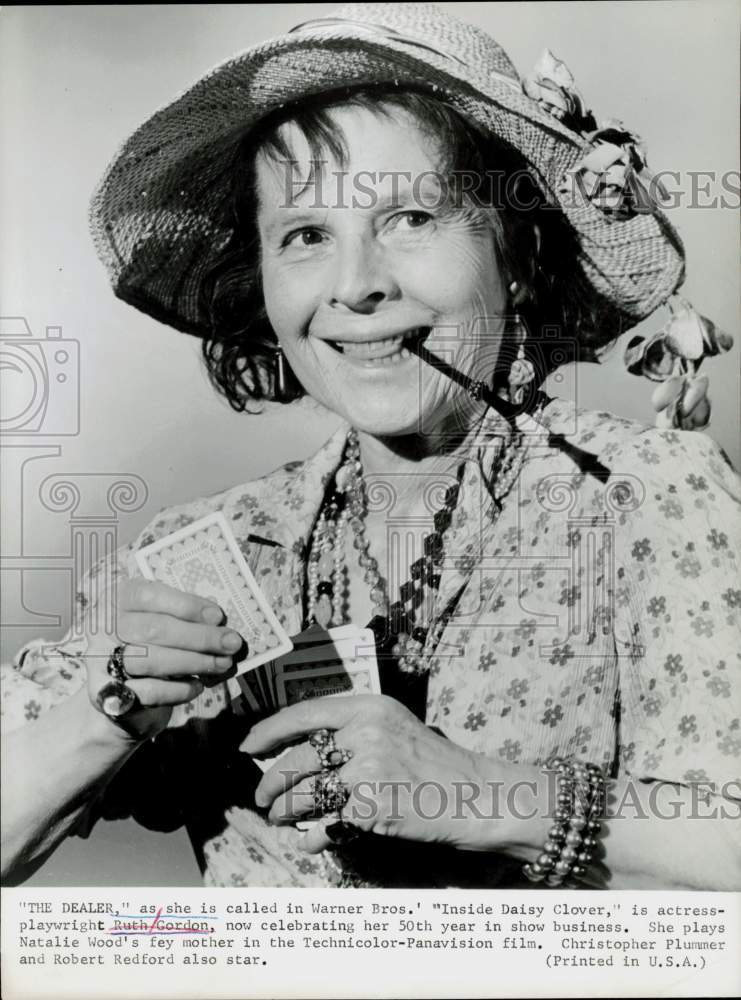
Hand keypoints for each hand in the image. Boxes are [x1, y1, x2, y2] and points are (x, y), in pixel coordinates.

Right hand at [85, 578, 243, 740]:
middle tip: (231, 643)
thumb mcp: (159, 620)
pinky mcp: (105, 694)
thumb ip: (180, 616)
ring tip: (222, 663)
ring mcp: (99, 662)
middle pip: (154, 629)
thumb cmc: (150, 644)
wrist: (122, 691)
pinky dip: (178, 689)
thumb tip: (219, 624)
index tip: (218, 616)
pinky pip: (148, 691)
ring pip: (151, 660)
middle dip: (199, 637)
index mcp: (117, 599)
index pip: (148, 595)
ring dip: (194, 662)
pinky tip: (197, 685)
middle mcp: (103, 628)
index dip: (186, 605)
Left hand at [242, 694, 487, 853]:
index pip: (305, 713)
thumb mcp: (394, 727)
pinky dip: (312, 837)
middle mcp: (366, 733)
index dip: (270, 730)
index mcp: (369, 707)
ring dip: (286, 811)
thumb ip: (353, 729)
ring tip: (280, 819)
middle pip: (298, 758)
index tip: (249, 745)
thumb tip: (300, 747)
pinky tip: (309, 841)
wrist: (474, 794)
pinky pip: (327, 824)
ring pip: (306, 793)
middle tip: (263, 797)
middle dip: (272, 781)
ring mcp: (369, 770)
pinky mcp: (373, 806)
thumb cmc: (434, 764)